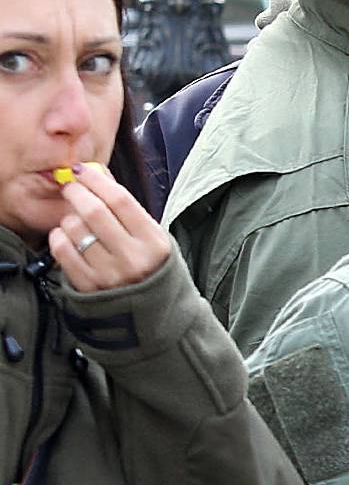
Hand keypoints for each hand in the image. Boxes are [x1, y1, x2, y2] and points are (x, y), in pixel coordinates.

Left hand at [47, 161, 169, 294]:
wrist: (153, 314)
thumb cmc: (151, 267)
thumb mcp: (152, 238)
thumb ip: (128, 209)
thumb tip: (98, 174)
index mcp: (154, 243)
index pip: (120, 199)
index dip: (97, 180)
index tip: (83, 170)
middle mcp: (133, 259)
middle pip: (95, 211)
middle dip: (77, 192)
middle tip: (70, 186)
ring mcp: (110, 275)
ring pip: (76, 230)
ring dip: (69, 217)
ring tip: (74, 219)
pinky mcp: (89, 288)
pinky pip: (63, 251)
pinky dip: (59, 237)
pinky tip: (65, 235)